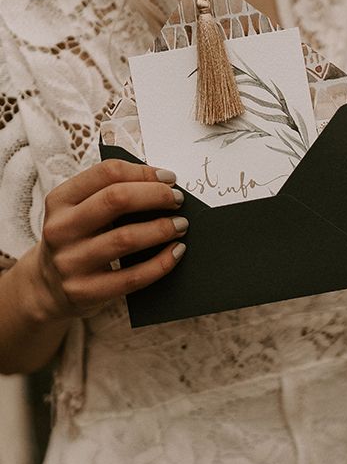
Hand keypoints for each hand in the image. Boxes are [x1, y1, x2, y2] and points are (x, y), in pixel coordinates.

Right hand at [31, 159, 187, 320]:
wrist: (47, 288)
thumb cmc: (79, 239)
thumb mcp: (80, 212)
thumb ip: (111, 195)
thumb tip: (163, 186)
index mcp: (60, 200)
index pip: (106, 173)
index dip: (144, 172)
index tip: (169, 178)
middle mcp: (61, 229)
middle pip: (117, 200)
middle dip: (156, 196)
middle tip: (178, 200)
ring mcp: (70, 262)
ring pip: (126, 238)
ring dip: (162, 229)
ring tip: (182, 225)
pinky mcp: (84, 291)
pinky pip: (132, 277)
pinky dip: (161, 263)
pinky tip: (177, 252)